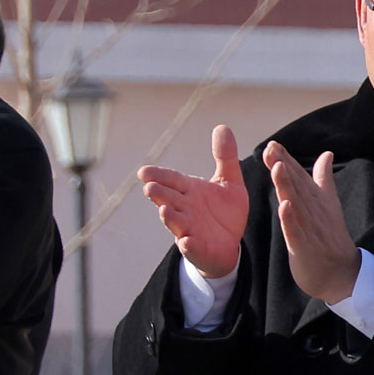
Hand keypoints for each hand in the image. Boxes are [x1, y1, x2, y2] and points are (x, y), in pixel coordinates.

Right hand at [139, 125, 248, 276]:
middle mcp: (184, 208)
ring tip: (164, 210)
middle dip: (159, 194)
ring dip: (169, 217)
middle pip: (168, 198)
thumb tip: (222, 126)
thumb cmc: (224, 211)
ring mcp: (189, 228)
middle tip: (149, 187)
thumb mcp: (229, 181)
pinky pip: (191, 246)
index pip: (171, 179)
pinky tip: (187, 241)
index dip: (158, 175)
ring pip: (175, 222)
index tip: (143, 171)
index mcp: (189, 190)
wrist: (230, 243)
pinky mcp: (198, 247)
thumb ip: (225, 157)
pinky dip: (188, 244)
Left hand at [264, 142, 359, 303]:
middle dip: (283, 166)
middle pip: (297, 185)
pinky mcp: (304, 247)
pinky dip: (290, 219)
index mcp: (317, 201)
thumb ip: (324, 179)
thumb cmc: (331, 239)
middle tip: (271, 148)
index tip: (273, 144)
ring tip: (276, 167)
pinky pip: (296, 232)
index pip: (300, 176)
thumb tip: (326, 154)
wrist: (342, 274)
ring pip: (296, 204)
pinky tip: (284, 206)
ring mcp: (310, 229)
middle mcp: (314, 211)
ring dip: (287, 186)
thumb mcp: (329, 204)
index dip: (287, 160)